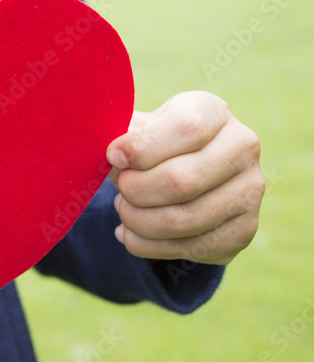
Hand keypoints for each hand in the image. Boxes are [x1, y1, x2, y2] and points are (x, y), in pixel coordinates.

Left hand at [107, 91, 263, 265]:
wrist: (180, 169)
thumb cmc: (150, 143)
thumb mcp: (136, 126)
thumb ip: (123, 135)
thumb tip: (115, 157)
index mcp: (213, 112)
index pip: (186, 129)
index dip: (141, 148)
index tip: (112, 156)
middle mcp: (243, 148)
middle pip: (182, 181)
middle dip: (135, 190)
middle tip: (120, 187)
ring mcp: (250, 192)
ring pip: (183, 221)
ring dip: (137, 220)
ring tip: (123, 208)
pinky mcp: (243, 231)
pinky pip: (189, 249)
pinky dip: (147, 245)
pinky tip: (131, 232)